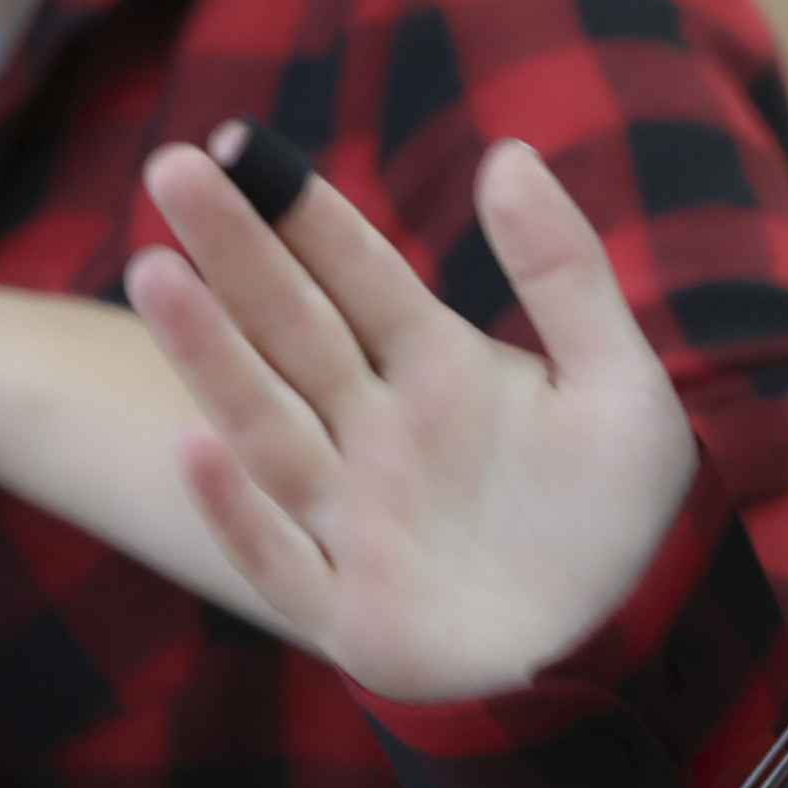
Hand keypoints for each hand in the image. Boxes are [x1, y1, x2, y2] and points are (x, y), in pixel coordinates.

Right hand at [122, 133, 700, 704]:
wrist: (633, 646)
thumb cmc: (624, 516)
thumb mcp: (619, 381)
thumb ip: (566, 271)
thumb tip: (507, 153)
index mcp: (438, 368)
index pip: (359, 274)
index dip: (302, 212)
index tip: (239, 141)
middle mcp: (378, 433)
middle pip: (294, 330)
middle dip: (235, 255)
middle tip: (172, 170)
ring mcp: (353, 519)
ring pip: (266, 425)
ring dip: (210, 354)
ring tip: (154, 273)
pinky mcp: (347, 611)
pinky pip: (278, 556)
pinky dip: (234, 507)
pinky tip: (193, 443)